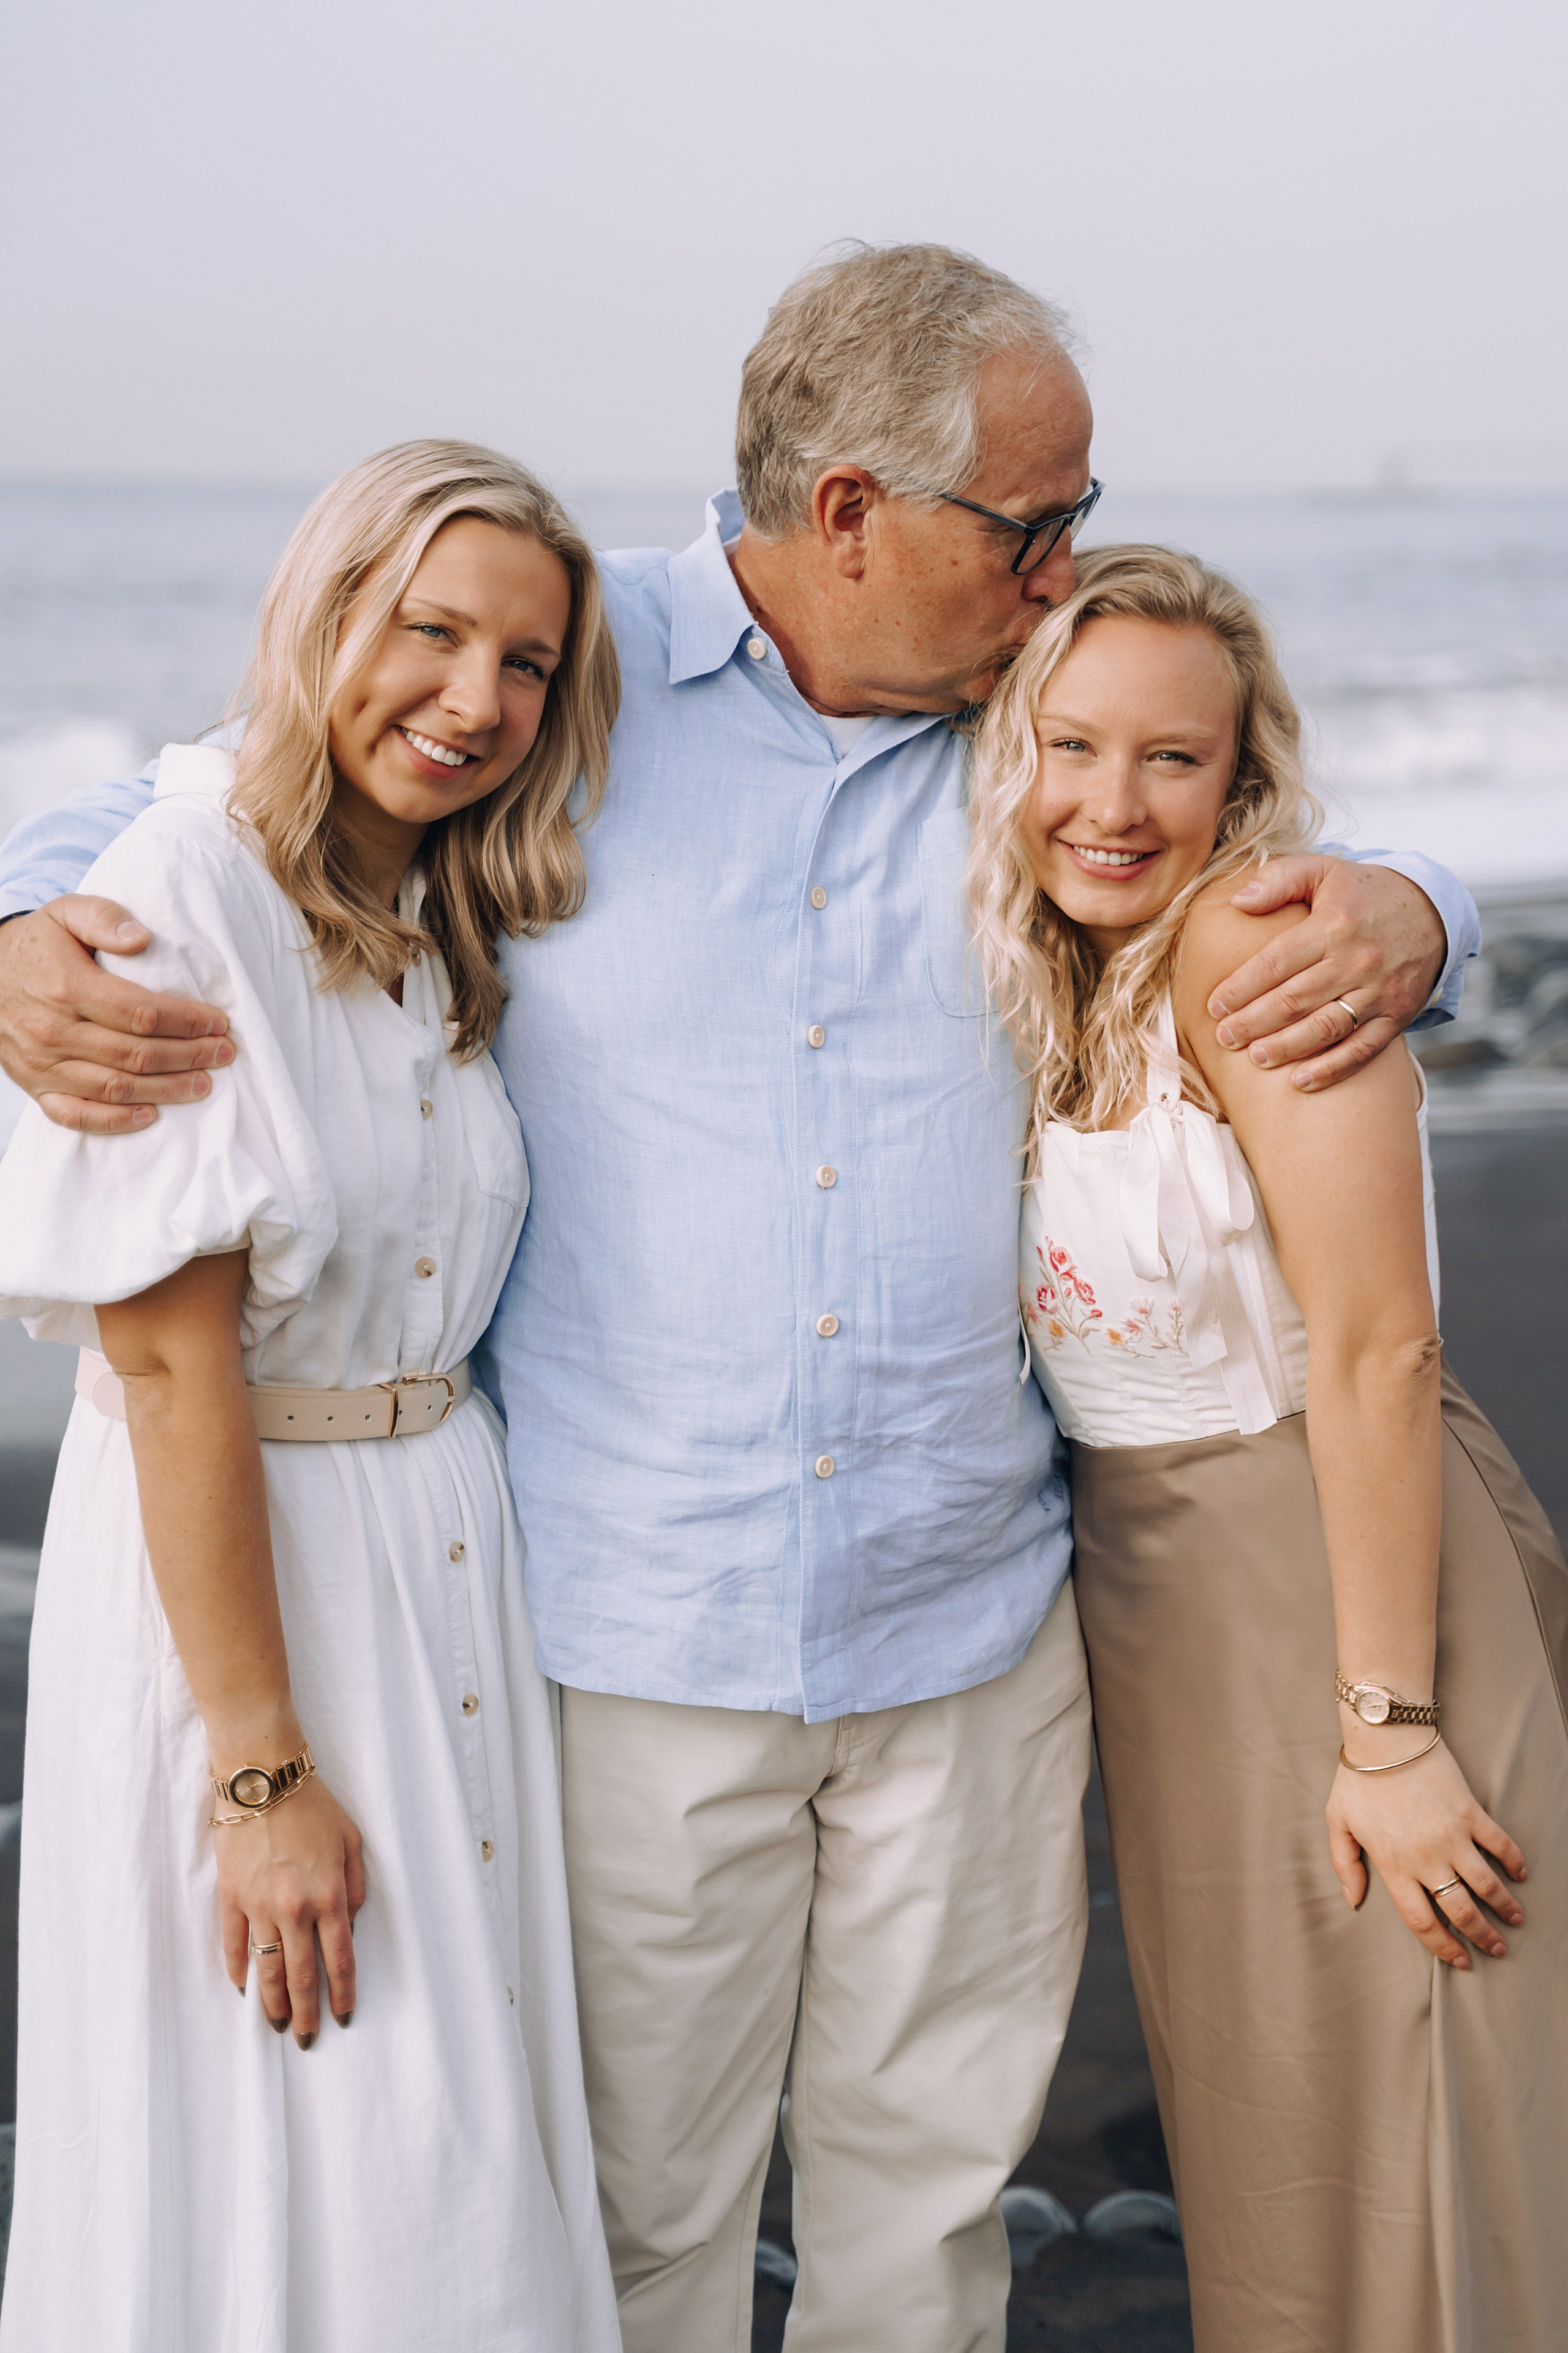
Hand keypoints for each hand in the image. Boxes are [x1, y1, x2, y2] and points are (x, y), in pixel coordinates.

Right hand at [0, 896, 231, 1133]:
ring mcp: (42, 1065)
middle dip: (189, 1056)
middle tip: (225, 1053)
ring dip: (166, 1090)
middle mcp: (52, 1031)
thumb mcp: (66, 912)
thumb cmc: (38, 943)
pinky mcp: (35, 1087)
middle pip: (135, 1054)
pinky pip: (76, 1115)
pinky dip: (115, 1121)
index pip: (140, 1012)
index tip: (218, 1021)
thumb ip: (104, 917)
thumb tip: (143, 937)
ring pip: (115, 1088)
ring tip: (205, 1083)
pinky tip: (151, 1116)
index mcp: (65, 986)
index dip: (186, 1021)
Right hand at [217, 1778, 366, 2045]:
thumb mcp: (352, 1839)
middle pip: (302, 1974)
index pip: (339, 1959)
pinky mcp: (230, 1897)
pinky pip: (234, 1944)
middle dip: (306, 2011)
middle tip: (306, 2037)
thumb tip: (349, 1922)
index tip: (343, 2015)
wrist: (263, 1778)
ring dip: (272, 2001)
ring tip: (276, 2023)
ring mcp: (259, 1905)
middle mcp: (295, 1908)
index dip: (342, 1992)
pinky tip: (244, 1987)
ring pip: (267, 1967)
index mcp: (330, 1895)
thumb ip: (356, 1884)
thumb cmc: (313, 1805)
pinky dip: (238, 1970)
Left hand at [1206, 857, 1446, 1090]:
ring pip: (1326, 1028)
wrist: (1432, 911)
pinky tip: (1301, 1082)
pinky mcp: (1397, 1015)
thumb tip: (1237, 900)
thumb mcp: (1322, 869)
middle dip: (1254, 1023)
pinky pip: (1363, 1049)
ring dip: (1287, 1048)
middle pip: (1295, 1000)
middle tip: (1224, 1038)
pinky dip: (1332, 1069)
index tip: (1214, 1006)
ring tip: (1256, 1058)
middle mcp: (1358, 960)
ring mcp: (1380, 991)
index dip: (1241, 988)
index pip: (1277, 962)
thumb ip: (1278, 879)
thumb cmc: (1363, 893)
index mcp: (1333, 925)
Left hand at [1326, 1739, 1525, 1969]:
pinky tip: (1520, 1875)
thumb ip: (1345, 1865)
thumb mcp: (1338, 1823)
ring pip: (1487, 1885)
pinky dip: (1514, 1862)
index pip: (1422, 1921)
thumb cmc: (1359, 1779)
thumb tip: (1352, 1900)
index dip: (1443, 1947)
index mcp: (1394, 1866)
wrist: (1386, 1738)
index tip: (1459, 1960)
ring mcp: (1452, 1836)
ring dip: (1505, 1907)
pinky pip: (1499, 1844)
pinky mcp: (1471, 1812)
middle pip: (1461, 1911)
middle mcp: (1426, 1858)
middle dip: (1483, 1937)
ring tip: (1515, 1919)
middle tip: (1497, 1949)